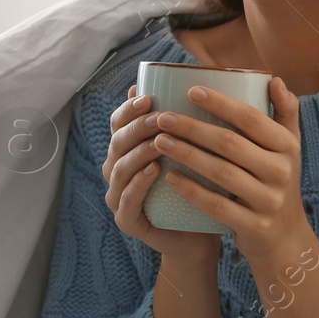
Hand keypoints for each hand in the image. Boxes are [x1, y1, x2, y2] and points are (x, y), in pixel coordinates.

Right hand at [104, 84, 221, 264]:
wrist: (202, 237)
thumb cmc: (201, 188)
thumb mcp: (199, 151)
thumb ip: (194, 121)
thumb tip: (202, 80)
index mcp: (129, 149)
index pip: (119, 122)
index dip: (128, 108)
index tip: (149, 96)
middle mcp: (117, 169)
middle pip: (116, 142)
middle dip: (136, 127)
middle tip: (159, 117)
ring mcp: (118, 196)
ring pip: (118, 168)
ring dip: (138, 152)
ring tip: (160, 142)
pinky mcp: (127, 221)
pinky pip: (126, 200)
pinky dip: (138, 184)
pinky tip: (155, 170)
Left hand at [152, 77, 304, 263]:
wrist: (285, 239)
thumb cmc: (277, 181)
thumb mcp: (289, 149)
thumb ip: (285, 114)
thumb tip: (274, 79)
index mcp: (288, 147)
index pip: (252, 118)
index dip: (221, 103)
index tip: (190, 90)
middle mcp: (281, 172)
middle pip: (230, 143)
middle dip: (192, 128)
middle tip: (162, 117)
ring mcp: (268, 201)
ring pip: (221, 172)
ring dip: (187, 154)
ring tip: (159, 141)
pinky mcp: (253, 226)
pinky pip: (217, 205)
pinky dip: (192, 190)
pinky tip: (169, 176)